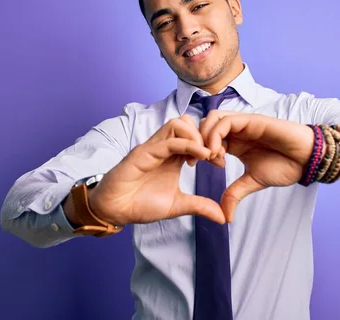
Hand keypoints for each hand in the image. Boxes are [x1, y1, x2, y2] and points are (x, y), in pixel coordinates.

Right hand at [89, 115, 225, 225]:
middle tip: (215, 156)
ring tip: (206, 155)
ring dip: (197, 136)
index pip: (195, 137)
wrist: (115, 210)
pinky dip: (188, 145)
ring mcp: (154, 148)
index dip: (211, 145)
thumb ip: (200, 206)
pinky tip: (200, 157)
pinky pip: (168, 141)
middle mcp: (164, 148)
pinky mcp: (144, 152)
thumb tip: (223, 217)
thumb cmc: (141, 204)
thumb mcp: (178, 205)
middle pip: (188, 123)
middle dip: (206, 136)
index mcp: (173, 157)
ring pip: (178, 124)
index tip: (220, 163)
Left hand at [200, 111, 314, 221]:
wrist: (306, 159)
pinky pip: (225, 121)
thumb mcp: (253, 182)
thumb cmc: (285, 166)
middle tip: (196, 161)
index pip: (205, 137)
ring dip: (204, 136)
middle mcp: (236, 130)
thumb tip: (225, 218)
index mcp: (233, 142)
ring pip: (211, 118)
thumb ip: (235, 194)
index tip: (194, 166)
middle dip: (194, 141)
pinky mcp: (250, 120)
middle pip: (203, 124)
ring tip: (209, 157)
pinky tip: (218, 152)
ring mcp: (242, 123)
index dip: (194, 149)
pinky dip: (215, 135)